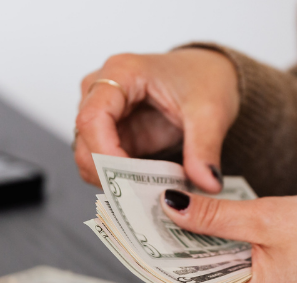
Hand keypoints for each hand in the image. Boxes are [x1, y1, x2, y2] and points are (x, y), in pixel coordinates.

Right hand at [74, 48, 238, 192]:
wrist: (210, 74)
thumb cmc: (204, 78)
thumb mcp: (211, 112)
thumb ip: (205, 148)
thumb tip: (207, 183)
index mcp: (122, 72)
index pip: (92, 118)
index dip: (105, 154)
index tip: (129, 180)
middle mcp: (102, 90)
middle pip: (85, 141)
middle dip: (109, 174)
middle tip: (143, 197)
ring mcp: (104, 113)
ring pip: (89, 157)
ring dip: (114, 180)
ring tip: (149, 193)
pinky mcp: (112, 134)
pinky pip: (103, 164)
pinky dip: (121, 181)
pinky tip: (145, 187)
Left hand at [160, 190, 296, 282]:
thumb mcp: (268, 218)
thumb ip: (214, 216)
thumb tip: (173, 207)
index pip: (182, 279)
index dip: (158, 247)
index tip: (137, 221)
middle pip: (193, 278)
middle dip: (175, 242)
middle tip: (153, 205)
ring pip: (210, 274)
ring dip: (197, 243)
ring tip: (180, 207)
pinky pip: (230, 273)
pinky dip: (219, 249)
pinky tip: (212, 222)